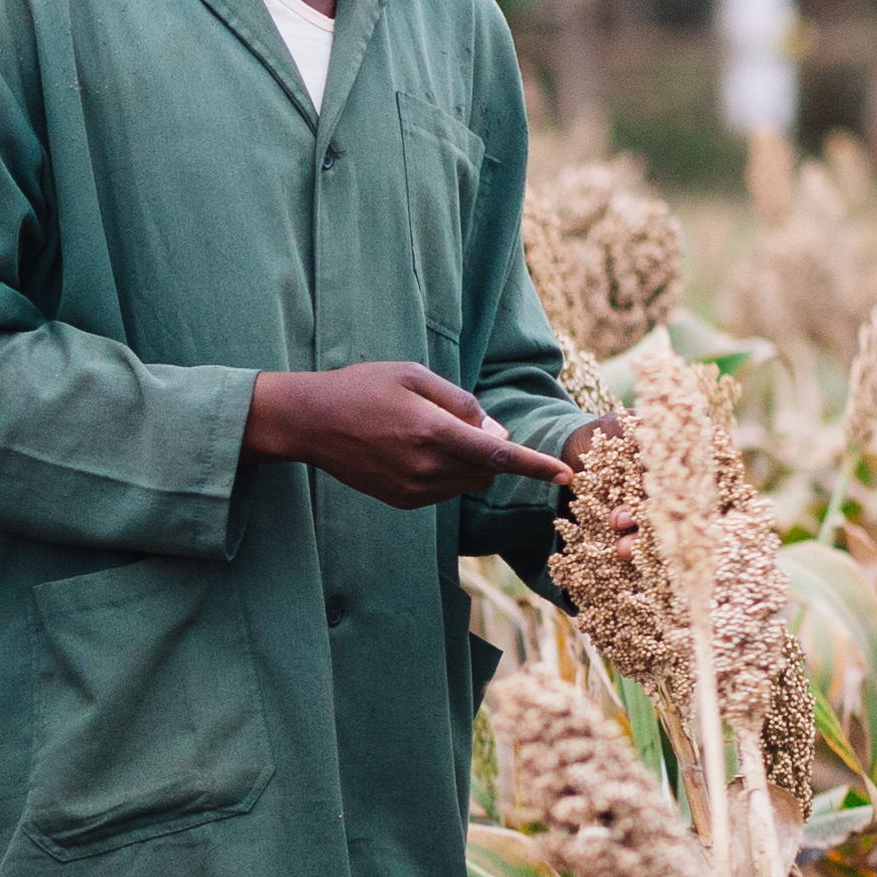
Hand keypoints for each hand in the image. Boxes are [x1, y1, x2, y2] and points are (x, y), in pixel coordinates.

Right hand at [246, 362, 563, 510]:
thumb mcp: (415, 375)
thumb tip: (496, 433)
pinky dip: (446, 473)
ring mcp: (412, 489)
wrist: (312, 422)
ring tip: (429, 433)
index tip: (564, 474)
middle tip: (458, 422)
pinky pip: (444, 491)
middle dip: (490, 450)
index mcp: (431, 432)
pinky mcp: (402, 501)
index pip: (497, 454)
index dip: (535, 465)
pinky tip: (414, 450)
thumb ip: (462, 403)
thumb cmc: (364, 388)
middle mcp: (425, 468)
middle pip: (486, 470)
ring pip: (467, 483)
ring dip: (468, 463)